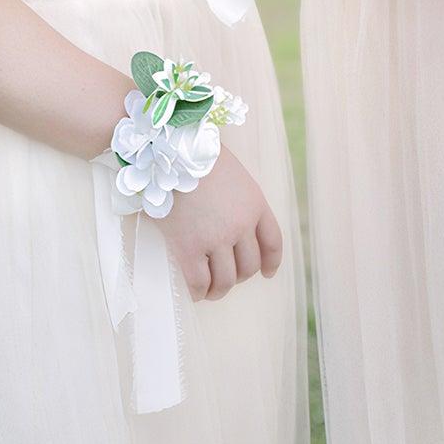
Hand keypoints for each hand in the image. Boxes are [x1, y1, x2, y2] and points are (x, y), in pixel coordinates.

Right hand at [159, 144, 283, 301]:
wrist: (170, 151)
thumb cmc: (197, 156)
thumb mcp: (233, 174)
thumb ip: (239, 201)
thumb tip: (232, 227)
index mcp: (255, 204)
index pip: (273, 243)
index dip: (271, 262)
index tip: (267, 273)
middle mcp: (241, 225)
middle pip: (249, 266)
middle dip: (240, 276)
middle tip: (227, 277)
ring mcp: (215, 239)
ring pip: (225, 279)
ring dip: (220, 289)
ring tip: (211, 290)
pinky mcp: (188, 248)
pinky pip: (198, 282)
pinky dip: (199, 292)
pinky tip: (195, 292)